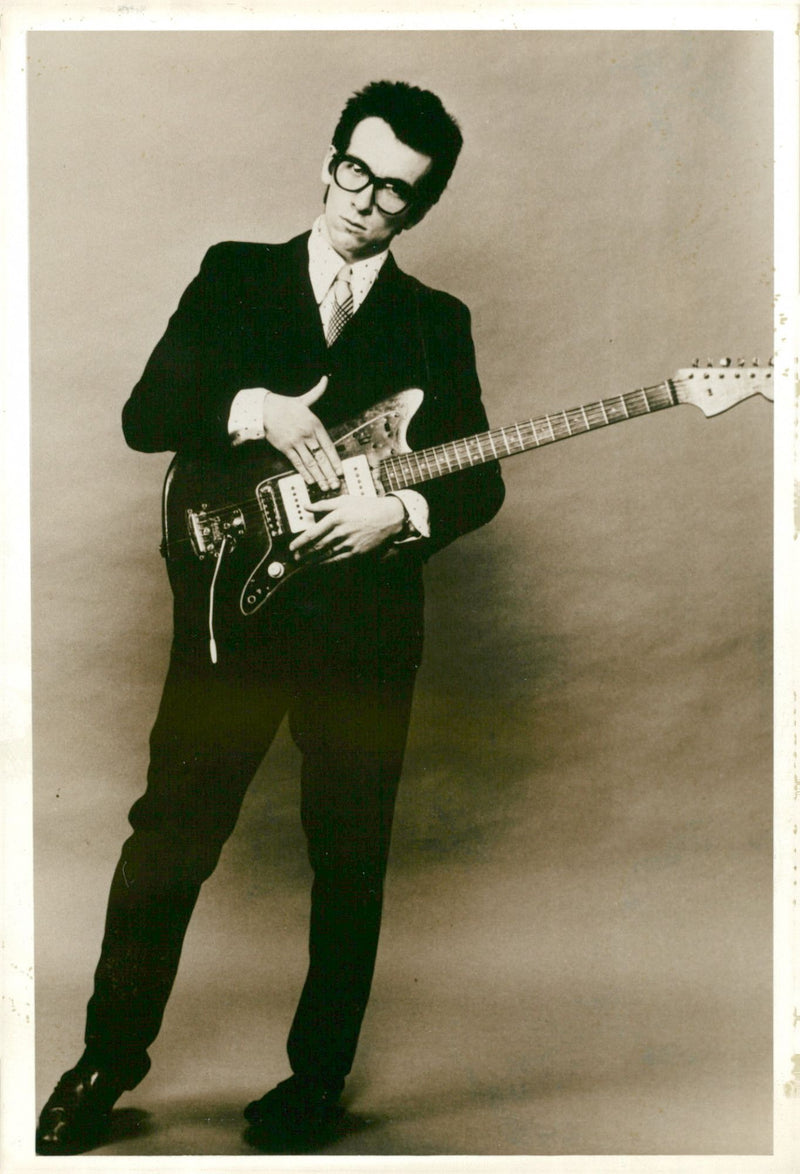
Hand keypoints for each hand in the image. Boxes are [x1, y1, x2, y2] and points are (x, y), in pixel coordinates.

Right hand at [260, 376, 341, 491]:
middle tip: (336, 484)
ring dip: (319, 476)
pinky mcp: (285, 447)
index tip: (340, 471)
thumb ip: (317, 392)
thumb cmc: (285, 405)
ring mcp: (295, 442)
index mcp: (314, 424)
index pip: (328, 446)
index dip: (335, 460)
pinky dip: (304, 473)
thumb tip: (325, 380)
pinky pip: (297, 463)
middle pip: (321, 457)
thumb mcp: (304, 399)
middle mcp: (306, 434)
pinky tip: (311, 481)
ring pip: (310, 463)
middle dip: (330, 472)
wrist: (263, 409)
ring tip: (326, 486)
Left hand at [289, 495, 404, 563]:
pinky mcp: (357, 551)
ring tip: (304, 563)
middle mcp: (341, 531)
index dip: (300, 542)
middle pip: (317, 546)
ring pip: (326, 555)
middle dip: (304, 554)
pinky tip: (320, 564)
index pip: (313, 533)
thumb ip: (323, 504)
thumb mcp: (344, 500)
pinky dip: (327, 563)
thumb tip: (306, 506)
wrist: (389, 517)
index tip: (292, 547)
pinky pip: (338, 559)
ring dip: (313, 560)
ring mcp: (349, 543)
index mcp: (336, 517)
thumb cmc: (366, 506)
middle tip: (295, 558)